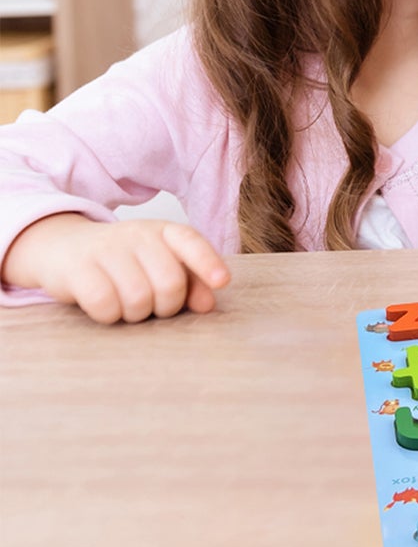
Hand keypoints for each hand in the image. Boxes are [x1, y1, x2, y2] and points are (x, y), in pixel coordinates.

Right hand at [2, 213, 229, 323]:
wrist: (64, 248)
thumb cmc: (124, 261)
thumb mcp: (159, 262)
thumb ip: (190, 281)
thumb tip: (209, 303)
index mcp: (164, 231)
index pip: (192, 242)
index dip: (208, 263)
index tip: (222, 282)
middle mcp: (138, 235)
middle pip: (169, 282)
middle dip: (167, 306)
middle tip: (154, 307)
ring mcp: (107, 250)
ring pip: (139, 298)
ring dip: (136, 314)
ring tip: (128, 306)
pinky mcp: (79, 270)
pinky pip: (105, 305)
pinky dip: (109, 315)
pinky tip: (106, 308)